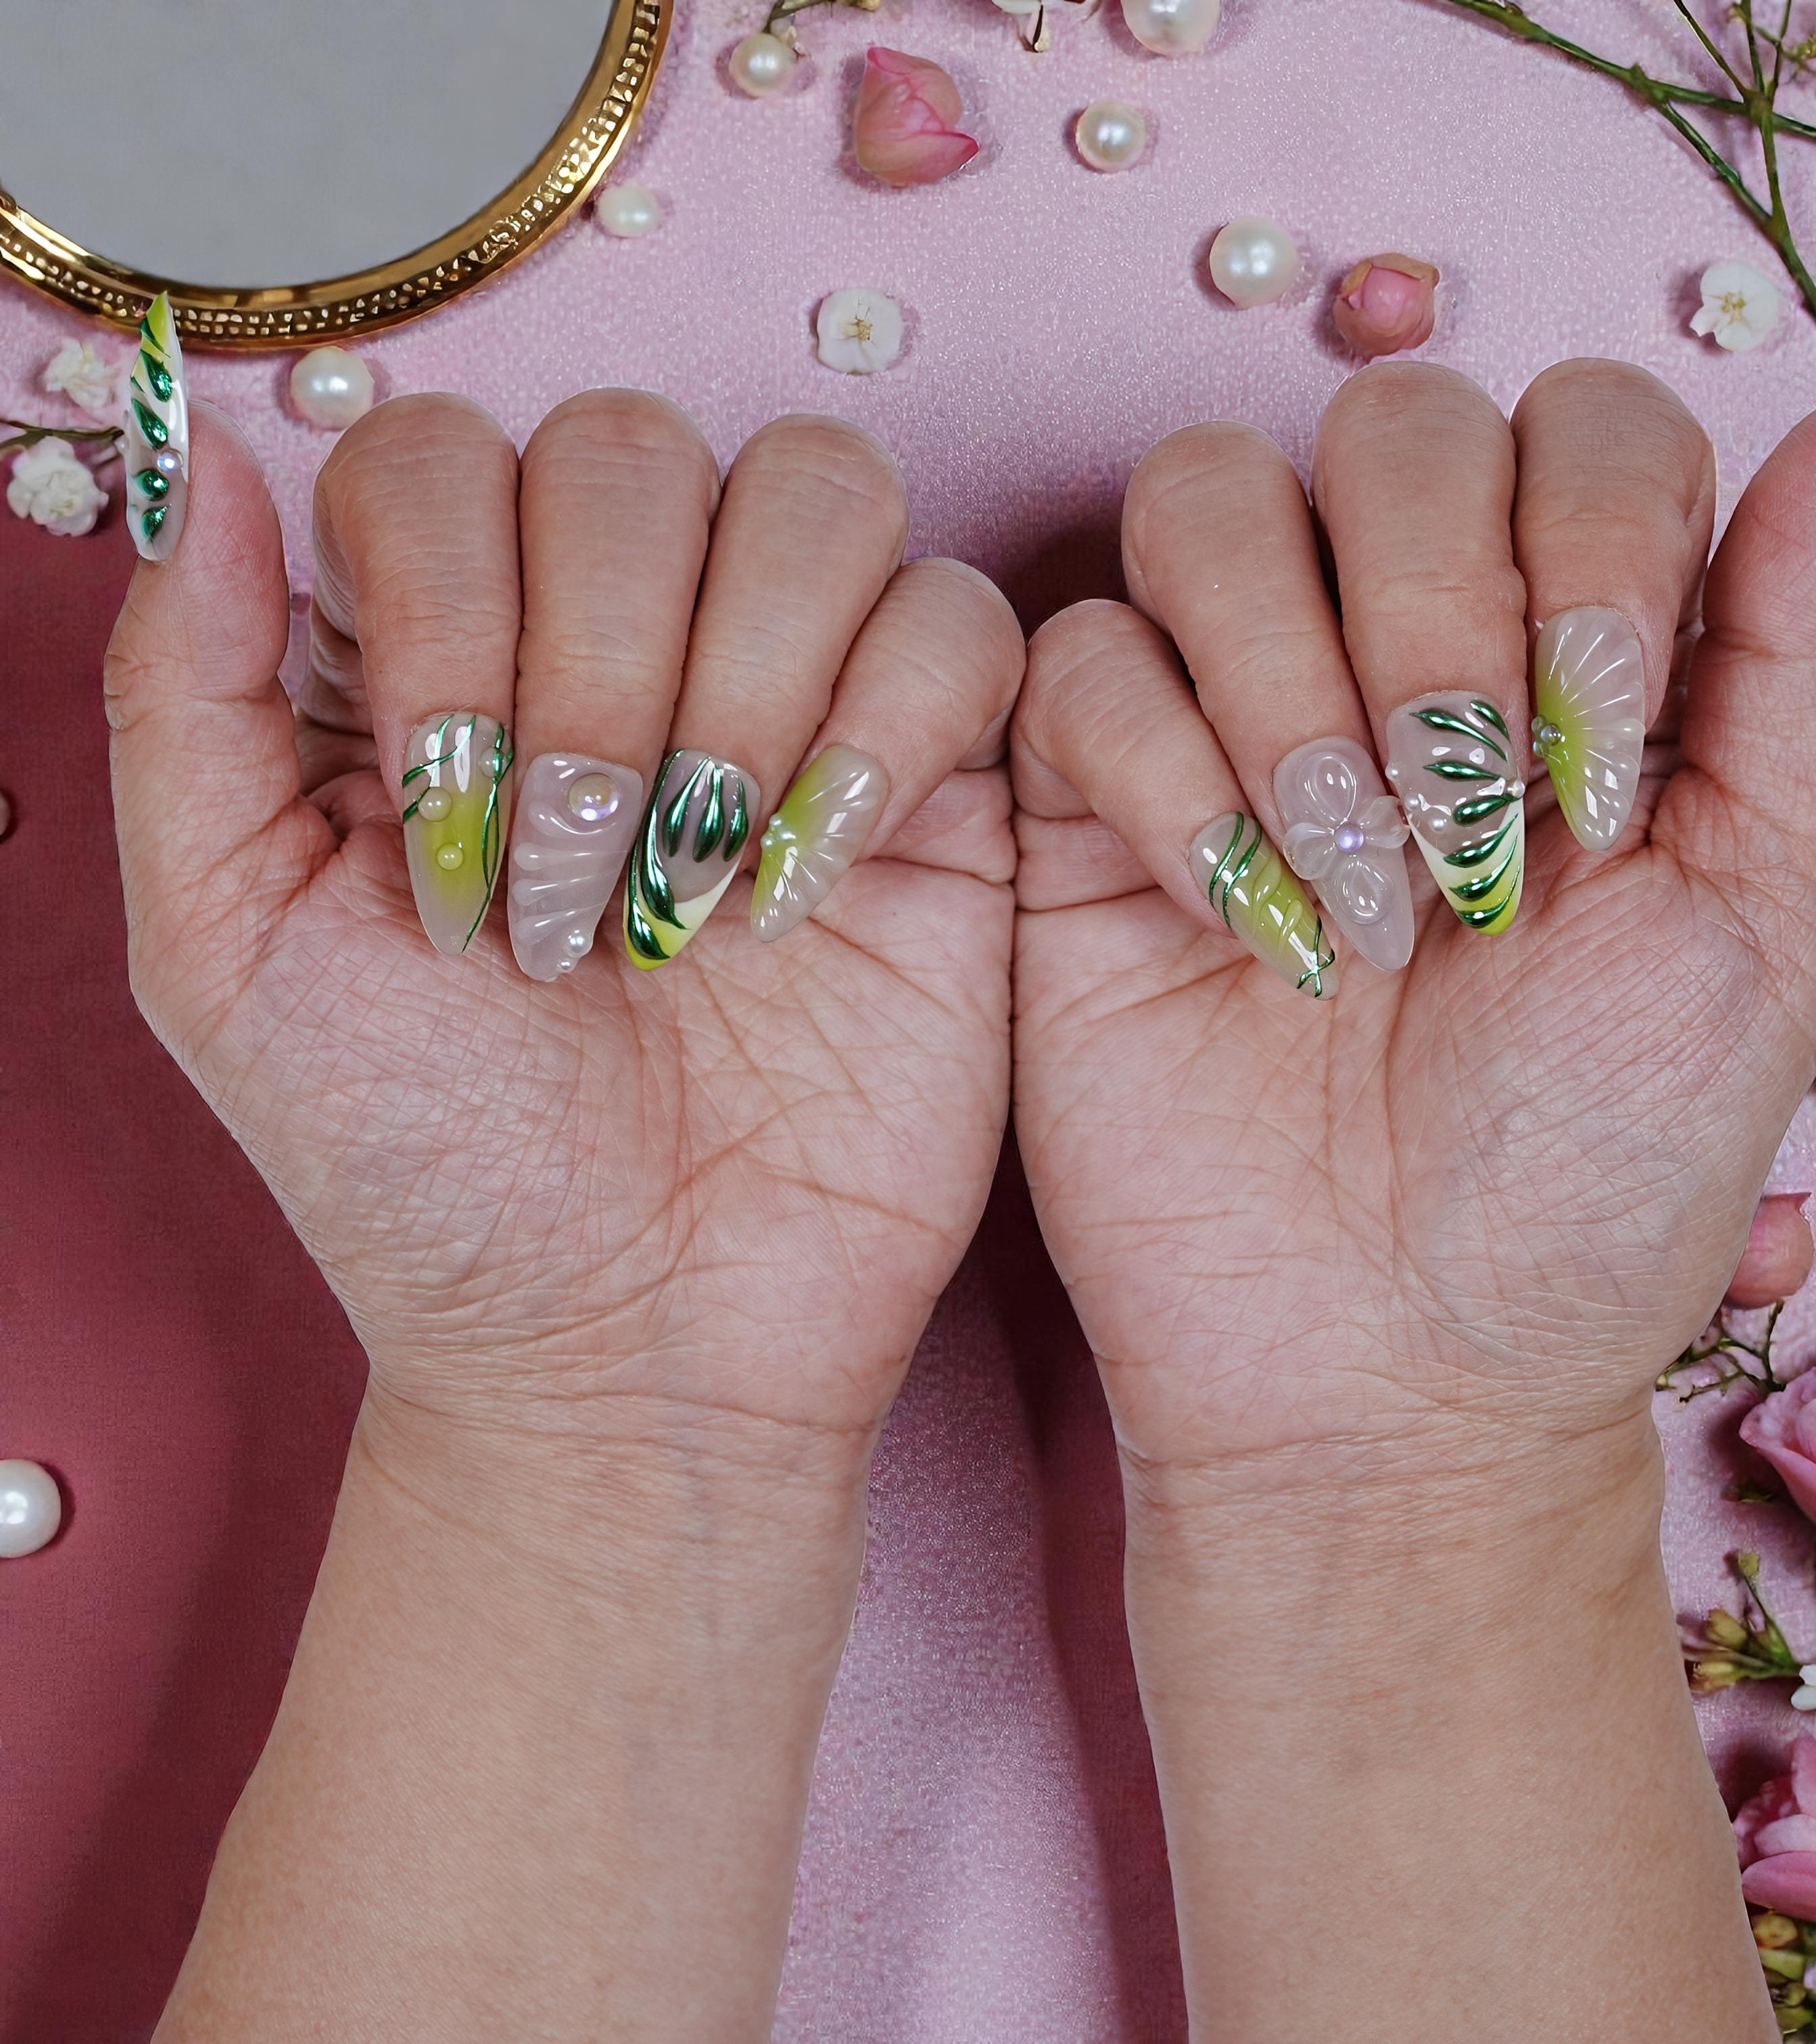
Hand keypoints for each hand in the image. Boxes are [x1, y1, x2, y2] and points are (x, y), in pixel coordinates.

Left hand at [110, 391, 1019, 1459]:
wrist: (636, 1345)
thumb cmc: (429, 1174)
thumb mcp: (227, 950)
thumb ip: (181, 698)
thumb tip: (220, 468)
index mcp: (445, 662)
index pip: (445, 453)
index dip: (446, 602)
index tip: (446, 828)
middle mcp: (624, 648)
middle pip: (632, 449)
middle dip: (595, 668)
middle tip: (573, 882)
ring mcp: (794, 704)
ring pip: (815, 489)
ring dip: (744, 677)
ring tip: (701, 888)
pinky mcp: (940, 787)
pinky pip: (960, 623)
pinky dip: (890, 724)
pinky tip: (816, 876)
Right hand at [1014, 359, 1815, 1490]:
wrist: (1391, 1377)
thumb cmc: (1593, 1183)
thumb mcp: (1764, 925)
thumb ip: (1799, 665)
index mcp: (1573, 668)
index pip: (1577, 424)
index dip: (1594, 532)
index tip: (1603, 758)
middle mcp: (1396, 662)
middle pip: (1386, 424)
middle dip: (1437, 605)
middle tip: (1470, 819)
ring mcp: (1225, 726)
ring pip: (1201, 499)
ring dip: (1288, 674)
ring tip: (1355, 884)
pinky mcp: (1080, 815)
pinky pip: (1074, 662)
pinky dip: (1158, 767)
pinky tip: (1235, 918)